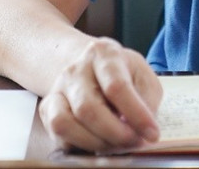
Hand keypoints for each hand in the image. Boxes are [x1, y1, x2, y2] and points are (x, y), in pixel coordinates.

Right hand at [38, 37, 161, 153]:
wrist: (86, 63)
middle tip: (134, 142)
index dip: (136, 114)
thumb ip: (146, 98)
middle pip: (88, 108)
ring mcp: (58, 88)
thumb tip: (143, 128)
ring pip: (66, 123)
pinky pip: (57, 134)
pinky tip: (96, 141)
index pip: (117, 86)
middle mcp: (76, 69)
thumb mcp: (141, 74)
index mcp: (104, 53)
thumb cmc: (120, 71)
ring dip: (95, 142)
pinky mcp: (47, 107)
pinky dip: (78, 144)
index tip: (152, 133)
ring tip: (116, 145)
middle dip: (115, 133)